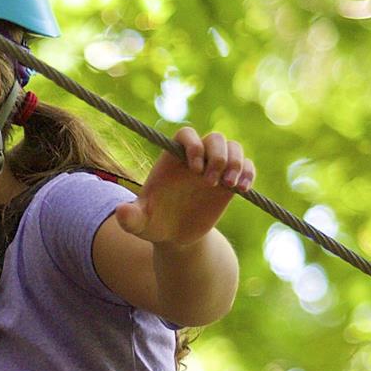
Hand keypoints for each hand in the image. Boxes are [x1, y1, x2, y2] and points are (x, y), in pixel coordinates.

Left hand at [112, 126, 254, 247]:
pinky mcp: (230, 179)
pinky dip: (248, 173)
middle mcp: (196, 158)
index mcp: (172, 160)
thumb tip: (121, 211)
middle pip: (215, 138)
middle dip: (217, 157)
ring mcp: (215, 167)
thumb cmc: (154, 224)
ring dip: (236, 162)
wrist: (176, 236)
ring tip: (230, 185)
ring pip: (233, 147)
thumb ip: (130, 217)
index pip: (186, 135)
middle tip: (211, 183)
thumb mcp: (140, 224)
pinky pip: (246, 165)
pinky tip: (242, 189)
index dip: (193, 145)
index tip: (195, 169)